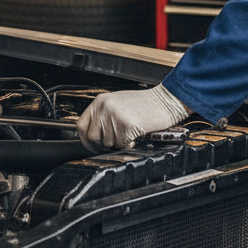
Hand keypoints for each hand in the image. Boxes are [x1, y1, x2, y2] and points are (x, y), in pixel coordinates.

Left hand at [76, 84, 190, 151]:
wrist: (166, 101)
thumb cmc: (144, 104)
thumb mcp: (117, 104)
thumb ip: (103, 116)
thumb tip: (92, 136)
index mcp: (100, 101)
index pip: (81, 125)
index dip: (85, 139)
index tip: (93, 146)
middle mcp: (104, 107)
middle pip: (92, 137)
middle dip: (102, 145)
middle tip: (115, 143)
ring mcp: (114, 116)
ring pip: (107, 143)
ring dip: (118, 144)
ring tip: (129, 134)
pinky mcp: (126, 125)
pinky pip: (121, 144)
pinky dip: (128, 144)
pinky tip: (136, 135)